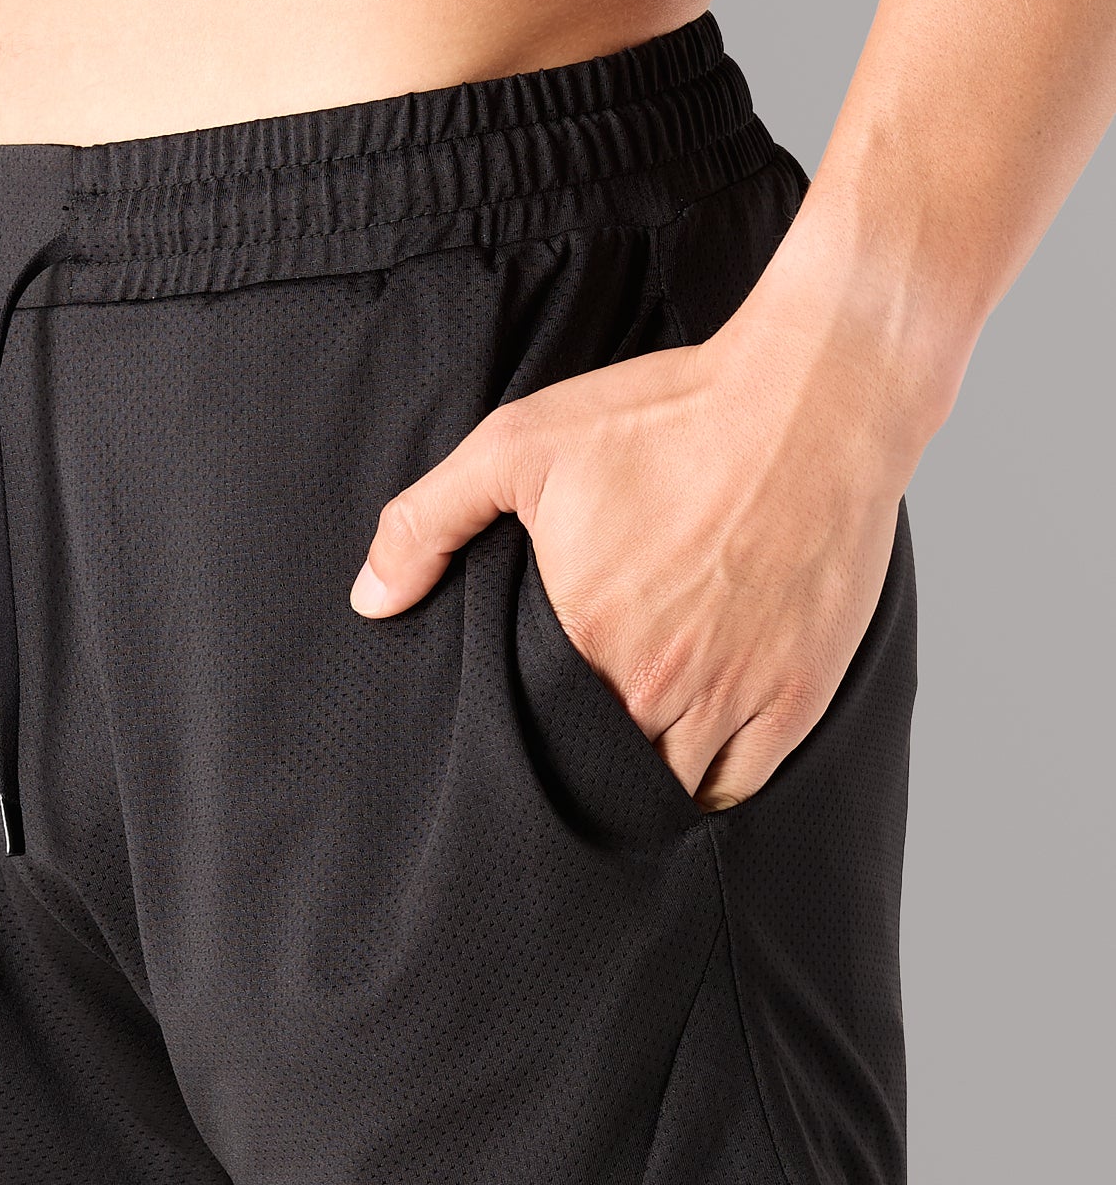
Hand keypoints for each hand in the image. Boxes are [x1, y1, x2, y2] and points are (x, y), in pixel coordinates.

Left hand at [351, 254, 940, 809]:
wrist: (814, 396)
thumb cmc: (667, 414)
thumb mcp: (519, 443)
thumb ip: (429, 520)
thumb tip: (371, 598)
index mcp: (585, 637)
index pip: (534, 738)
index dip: (522, 745)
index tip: (518, 733)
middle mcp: (659, 682)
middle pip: (602, 774)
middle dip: (579, 774)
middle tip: (564, 760)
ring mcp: (734, 694)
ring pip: (670, 789)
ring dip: (640, 785)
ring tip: (618, 765)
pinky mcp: (798, 693)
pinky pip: (740, 783)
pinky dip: (711, 785)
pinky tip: (688, 763)